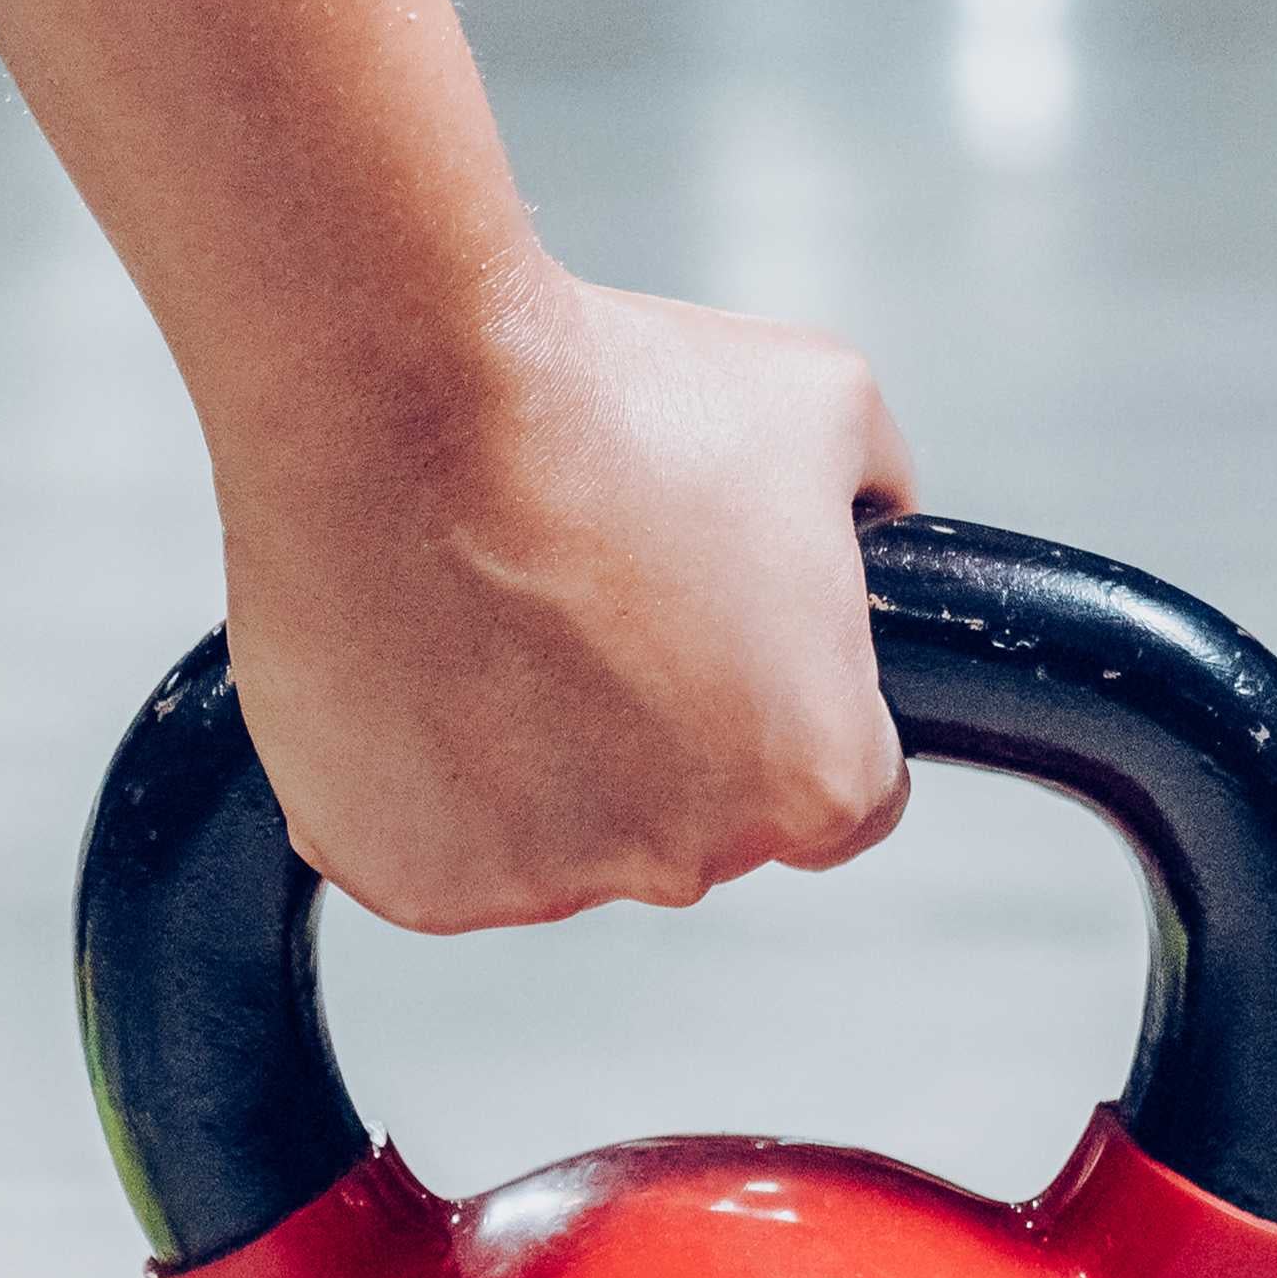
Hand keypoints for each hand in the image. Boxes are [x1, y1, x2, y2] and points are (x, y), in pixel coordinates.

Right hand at [215, 269, 916, 933]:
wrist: (400, 395)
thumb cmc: (603, 403)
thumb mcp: (828, 408)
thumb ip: (877, 502)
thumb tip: (868, 527)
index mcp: (815, 773)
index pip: (844, 799)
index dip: (790, 715)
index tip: (728, 659)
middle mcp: (688, 855)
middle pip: (696, 824)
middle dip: (659, 733)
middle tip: (592, 605)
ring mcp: (542, 882)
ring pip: (561, 840)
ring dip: (539, 757)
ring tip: (492, 617)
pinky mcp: (413, 879)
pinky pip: (438, 848)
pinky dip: (426, 778)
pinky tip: (421, 664)